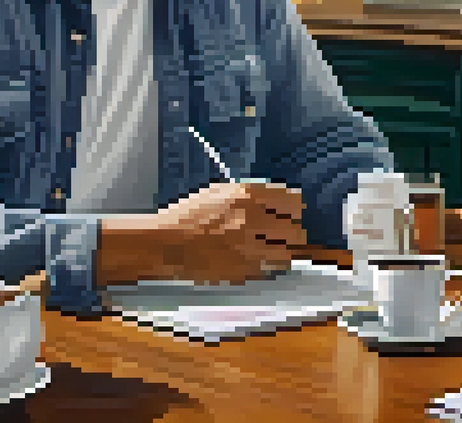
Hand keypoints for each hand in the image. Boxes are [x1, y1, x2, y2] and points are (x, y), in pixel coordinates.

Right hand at [99, 181, 307, 285]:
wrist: (165, 244)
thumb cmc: (188, 216)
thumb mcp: (219, 192)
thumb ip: (250, 194)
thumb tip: (278, 199)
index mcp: (246, 196)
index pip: (292, 202)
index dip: (294, 209)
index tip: (291, 214)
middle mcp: (252, 220)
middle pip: (295, 230)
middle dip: (291, 233)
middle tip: (284, 235)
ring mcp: (248, 247)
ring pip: (286, 253)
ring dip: (282, 251)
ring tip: (272, 249)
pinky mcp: (242, 270)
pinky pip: (268, 269)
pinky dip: (266, 266)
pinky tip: (255, 260)